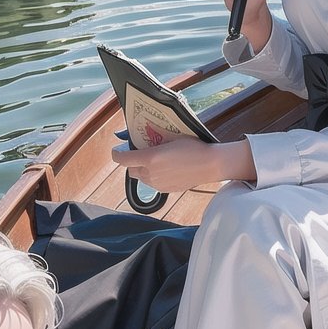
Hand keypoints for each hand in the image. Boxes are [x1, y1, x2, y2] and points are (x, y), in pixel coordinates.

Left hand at [111, 136, 255, 191]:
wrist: (210, 165)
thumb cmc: (193, 146)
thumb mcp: (170, 138)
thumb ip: (153, 142)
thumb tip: (142, 142)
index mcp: (150, 158)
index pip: (122, 159)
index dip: (117, 155)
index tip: (117, 151)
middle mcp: (150, 173)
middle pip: (131, 170)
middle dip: (132, 162)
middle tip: (142, 154)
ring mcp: (158, 184)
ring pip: (141, 178)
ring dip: (143, 170)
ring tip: (156, 162)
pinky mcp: (166, 190)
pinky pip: (153, 184)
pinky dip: (154, 177)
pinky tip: (166, 170)